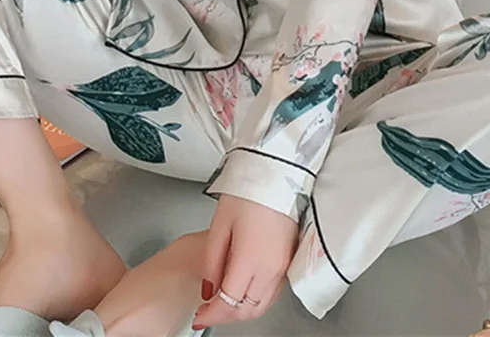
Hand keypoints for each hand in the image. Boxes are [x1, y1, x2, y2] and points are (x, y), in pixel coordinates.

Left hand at [193, 195, 297, 329]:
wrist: (278, 173)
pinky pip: (274, 292)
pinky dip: (257, 299)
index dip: (211, 314)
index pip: (228, 302)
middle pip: (248, 310)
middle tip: (209, 312)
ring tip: (224, 303)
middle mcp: (271, 268)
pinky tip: (245, 290)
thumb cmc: (248, 190)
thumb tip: (209, 288)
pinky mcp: (290, 259)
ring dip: (242, 311)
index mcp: (250, 259)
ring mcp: (283, 265)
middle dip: (226, 317)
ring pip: (263, 305)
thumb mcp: (219, 223)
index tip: (199, 316)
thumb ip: (211, 260)